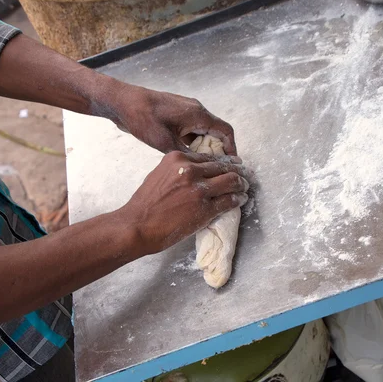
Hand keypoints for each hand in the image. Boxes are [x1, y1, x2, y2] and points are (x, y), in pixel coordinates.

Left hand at [94, 81, 236, 154]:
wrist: (122, 102)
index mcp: (198, 114)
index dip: (232, 148)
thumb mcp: (165, 143)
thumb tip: (200, 168)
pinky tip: (186, 156)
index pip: (225, 131)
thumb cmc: (144, 119)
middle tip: (216, 168)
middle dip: (218, 150)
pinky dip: (192, 142)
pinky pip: (190, 129)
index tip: (231, 164)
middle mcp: (195, 110)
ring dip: (204, 147)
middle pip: (215, 131)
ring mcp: (184, 111)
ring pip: (202, 131)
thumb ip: (186, 155)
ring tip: (202, 165)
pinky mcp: (175, 114)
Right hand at [119, 151, 249, 254]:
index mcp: (178, 158)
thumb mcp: (160, 174)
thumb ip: (179, 169)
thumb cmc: (145, 203)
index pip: (209, 157)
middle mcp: (190, 170)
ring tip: (245, 187)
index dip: (224, 161)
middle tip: (245, 174)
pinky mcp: (205, 208)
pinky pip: (229, 200)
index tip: (232, 163)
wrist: (138, 225)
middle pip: (223, 166)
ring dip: (241, 184)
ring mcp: (199, 189)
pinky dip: (238, 199)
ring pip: (231, 181)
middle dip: (237, 170)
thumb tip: (196, 171)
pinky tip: (240, 199)